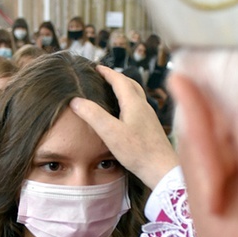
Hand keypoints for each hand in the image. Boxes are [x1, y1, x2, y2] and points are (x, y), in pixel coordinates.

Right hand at [70, 65, 177, 189]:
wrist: (162, 169)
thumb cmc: (137, 152)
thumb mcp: (110, 133)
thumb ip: (93, 115)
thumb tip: (75, 100)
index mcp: (134, 103)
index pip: (120, 80)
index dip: (107, 72)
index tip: (96, 67)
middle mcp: (144, 106)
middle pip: (131, 84)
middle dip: (117, 77)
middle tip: (104, 76)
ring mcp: (149, 117)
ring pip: (136, 96)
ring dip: (124, 89)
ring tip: (112, 91)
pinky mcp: (151, 128)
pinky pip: (138, 107)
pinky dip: (129, 102)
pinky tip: (124, 113)